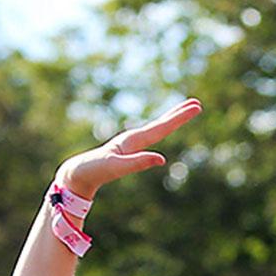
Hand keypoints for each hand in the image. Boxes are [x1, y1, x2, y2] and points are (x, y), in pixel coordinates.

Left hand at [54, 98, 202, 201]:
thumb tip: (162, 159)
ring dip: (172, 119)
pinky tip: (165, 128)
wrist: (78, 171)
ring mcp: (132, 142)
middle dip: (179, 114)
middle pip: (161, 123)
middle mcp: (134, 137)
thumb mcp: (116, 168)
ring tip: (186, 111)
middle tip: (197, 104)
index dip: (179, 118)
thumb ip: (138, 163)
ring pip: (157, 127)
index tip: (195, 108)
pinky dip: (162, 129)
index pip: (161, 127)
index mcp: (132, 140)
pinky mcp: (130, 149)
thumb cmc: (95, 170)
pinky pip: (151, 136)